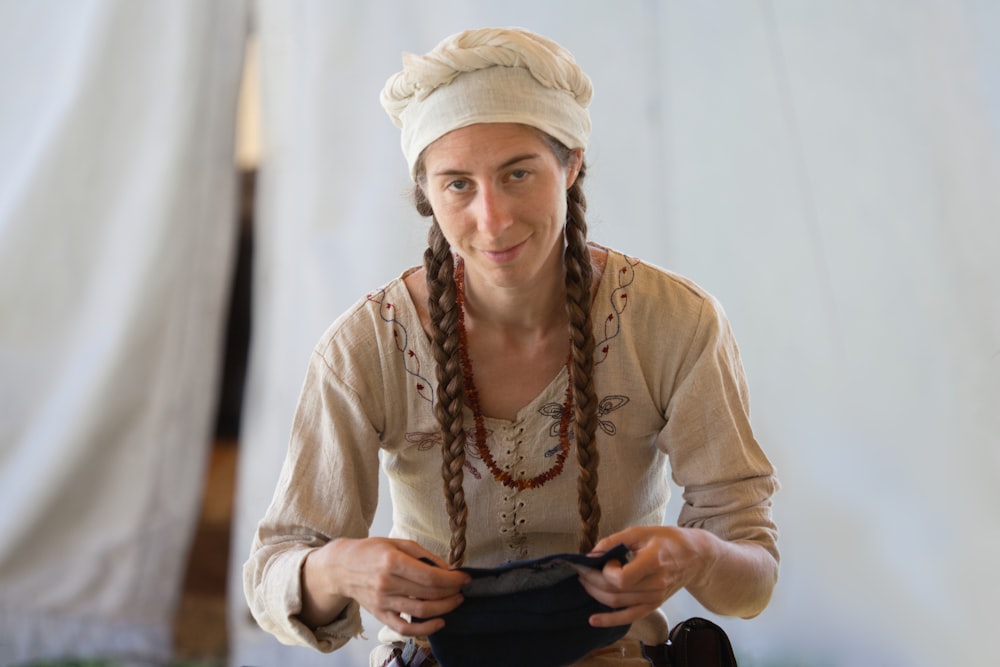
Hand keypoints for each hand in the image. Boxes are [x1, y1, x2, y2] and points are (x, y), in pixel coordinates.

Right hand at [301, 537, 470, 635]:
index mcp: (392, 561)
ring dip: (444, 608)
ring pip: (420, 611)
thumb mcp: (399, 543)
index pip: (430, 576)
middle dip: (452, 592)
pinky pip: (404, 628)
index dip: (452, 580)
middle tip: (463, 588)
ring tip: (456, 601)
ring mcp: (382, 602)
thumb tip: (449, 569)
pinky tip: (439, 622)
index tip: (465, 577)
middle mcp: (387, 583)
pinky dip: (424, 629)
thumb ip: (425, 555)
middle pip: (428, 594)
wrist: (342, 566)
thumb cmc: (371, 551)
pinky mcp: (379, 615)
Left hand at [574, 526, 713, 627]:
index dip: (605, 571)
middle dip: (592, 581)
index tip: (602, 558)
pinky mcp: (654, 605)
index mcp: (654, 562)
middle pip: (615, 592)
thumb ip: (614, 541)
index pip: (622, 578)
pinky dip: (610, 620)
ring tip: (584, 582)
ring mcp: (655, 598)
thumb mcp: (641, 532)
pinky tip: (593, 620)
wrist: (695, 557)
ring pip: (618, 604)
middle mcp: (656, 584)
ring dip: (595, 594)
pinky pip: (629, 617)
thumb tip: (591, 554)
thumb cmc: (668, 540)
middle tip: (580, 570)